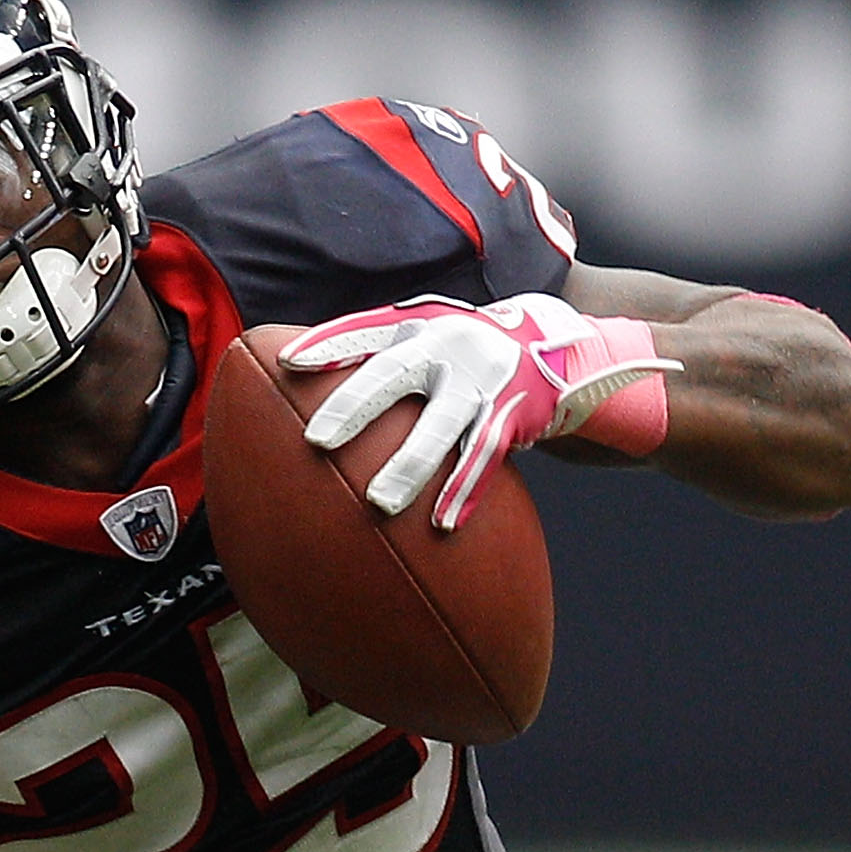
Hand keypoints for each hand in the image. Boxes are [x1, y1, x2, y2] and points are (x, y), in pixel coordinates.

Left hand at [282, 293, 677, 530]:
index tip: (287, 363)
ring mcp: (484, 382)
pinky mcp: (515, 414)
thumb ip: (387, 358)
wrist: (563, 347)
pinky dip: (466, 492)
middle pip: (393, 375)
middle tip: (316, 441)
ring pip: (441, 429)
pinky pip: (484, 460)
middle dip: (355, 407)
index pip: (365, 328)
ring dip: (410, 467)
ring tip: (380, 505)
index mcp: (422, 326)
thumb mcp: (435, 341)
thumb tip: (315, 385)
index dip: (328, 344)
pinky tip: (446, 525)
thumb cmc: (475, 354)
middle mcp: (450, 347)